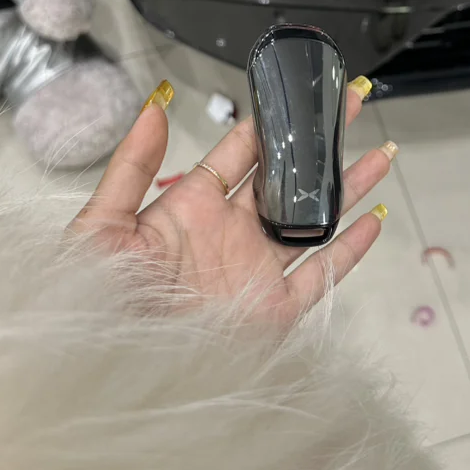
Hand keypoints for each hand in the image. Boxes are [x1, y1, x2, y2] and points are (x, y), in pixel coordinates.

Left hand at [73, 77, 396, 324]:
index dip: (270, 123)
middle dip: (320, 144)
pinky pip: (320, 279)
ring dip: (346, 189)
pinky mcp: (272, 314)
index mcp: (190, 209)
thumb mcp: (101, 226)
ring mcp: (255, 273)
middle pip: (286, 179)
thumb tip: (154, 107)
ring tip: (378, 155)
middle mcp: (229, 235)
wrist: (106, 376)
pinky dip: (349, 252)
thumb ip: (130, 166)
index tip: (297, 93)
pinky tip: (372, 223)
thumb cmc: (90, 304)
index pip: (239, 154)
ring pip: (313, 221)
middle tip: (348, 107)